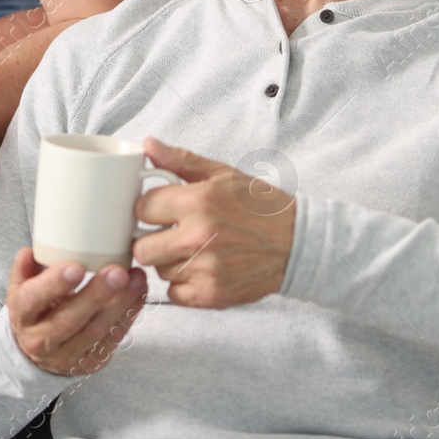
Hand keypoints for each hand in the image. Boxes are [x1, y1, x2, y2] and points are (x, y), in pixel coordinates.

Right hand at [5, 247, 146, 376]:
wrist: (37, 353)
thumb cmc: (35, 311)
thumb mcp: (21, 289)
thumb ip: (25, 269)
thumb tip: (30, 253)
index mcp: (22, 316)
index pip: (32, 300)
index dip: (53, 284)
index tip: (76, 267)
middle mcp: (41, 340)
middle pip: (69, 319)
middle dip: (96, 295)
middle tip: (118, 272)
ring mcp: (66, 356)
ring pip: (95, 331)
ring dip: (120, 304)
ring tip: (136, 278)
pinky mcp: (90, 363)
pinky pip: (112, 340)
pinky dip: (129, 315)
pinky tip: (139, 293)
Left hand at [132, 137, 297, 309]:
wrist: (297, 243)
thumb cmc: (258, 207)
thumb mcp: (222, 174)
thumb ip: (180, 160)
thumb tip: (148, 143)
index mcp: (198, 202)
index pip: (142, 208)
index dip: (148, 209)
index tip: (159, 211)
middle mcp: (198, 237)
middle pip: (140, 248)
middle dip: (151, 240)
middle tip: (169, 235)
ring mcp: (205, 269)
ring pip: (158, 271)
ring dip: (169, 262)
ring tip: (193, 250)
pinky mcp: (212, 295)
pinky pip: (173, 294)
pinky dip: (182, 285)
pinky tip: (200, 269)